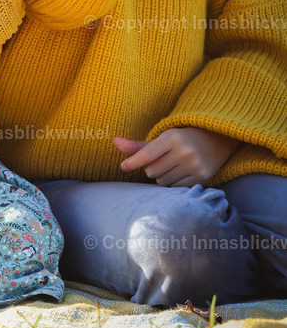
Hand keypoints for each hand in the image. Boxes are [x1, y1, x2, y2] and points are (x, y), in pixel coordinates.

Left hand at [114, 130, 242, 186]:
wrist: (214, 141)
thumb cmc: (180, 140)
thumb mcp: (161, 139)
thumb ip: (138, 145)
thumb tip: (114, 142)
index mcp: (171, 138)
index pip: (146, 155)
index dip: (132, 162)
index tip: (123, 167)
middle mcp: (184, 151)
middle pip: (152, 171)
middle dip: (152, 168)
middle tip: (162, 160)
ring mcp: (194, 165)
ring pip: (162, 181)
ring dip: (162, 177)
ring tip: (173, 166)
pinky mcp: (201, 177)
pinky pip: (175, 188)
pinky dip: (173, 184)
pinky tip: (181, 173)